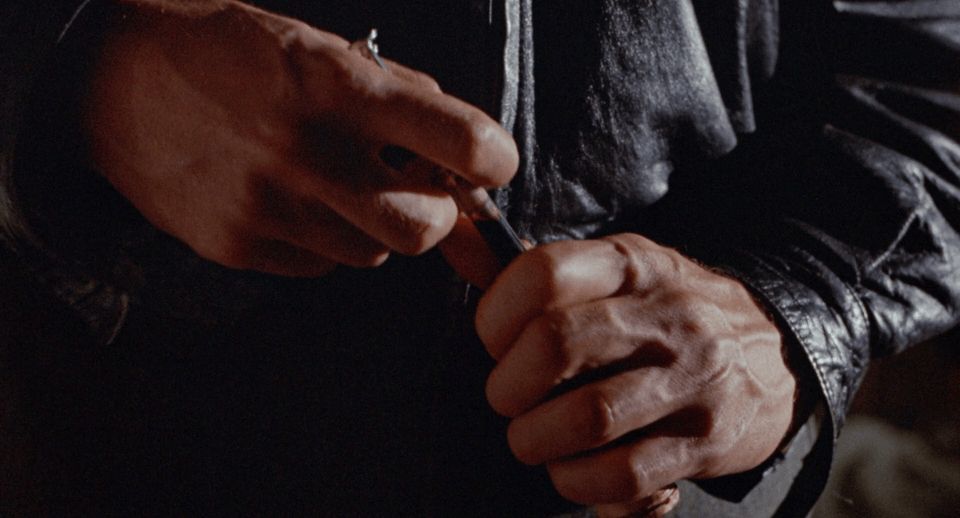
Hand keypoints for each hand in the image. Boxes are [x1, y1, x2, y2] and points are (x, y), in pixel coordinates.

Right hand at [82, 0, 517, 275]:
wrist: (112, 79)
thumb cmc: (227, 54)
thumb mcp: (318, 47)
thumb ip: (399, 97)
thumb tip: (466, 153)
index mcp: (340, 88)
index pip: (461, 142)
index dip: (493, 158)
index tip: (489, 162)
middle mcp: (308, 154)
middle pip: (423, 229)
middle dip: (435, 216)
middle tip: (416, 190)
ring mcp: (270, 207)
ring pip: (372, 254)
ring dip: (374, 226)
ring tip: (334, 185)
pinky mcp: (238, 246)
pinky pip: (319, 266)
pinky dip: (322, 240)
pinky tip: (291, 200)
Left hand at [475, 233, 796, 510]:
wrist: (779, 351)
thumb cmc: (671, 314)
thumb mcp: (617, 272)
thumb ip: (535, 269)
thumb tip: (451, 236)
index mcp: (632, 264)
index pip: (544, 273)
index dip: (496, 315)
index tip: (493, 341)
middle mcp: (666, 314)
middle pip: (555, 345)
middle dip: (507, 385)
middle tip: (507, 398)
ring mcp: (692, 378)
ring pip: (587, 416)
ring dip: (536, 440)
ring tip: (532, 439)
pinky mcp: (706, 441)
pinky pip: (624, 474)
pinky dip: (578, 481)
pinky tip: (573, 469)